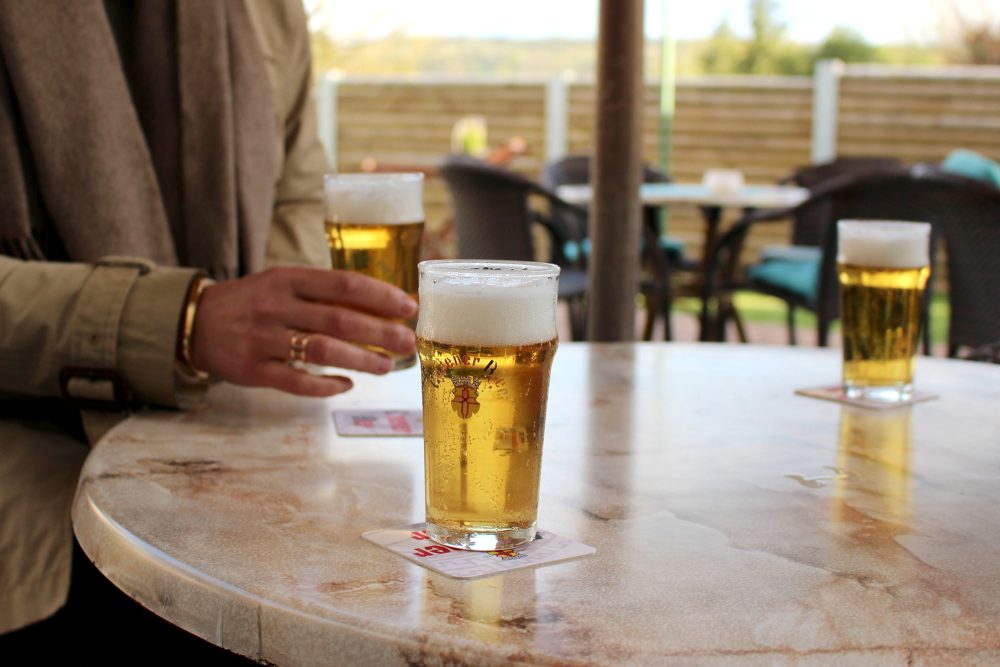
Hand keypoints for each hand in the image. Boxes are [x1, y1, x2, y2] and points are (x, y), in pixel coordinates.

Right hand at [190, 267, 417, 395]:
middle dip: (380, 332)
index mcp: (288, 279)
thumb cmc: (253, 301)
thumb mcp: (283, 283)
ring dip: (361, 359)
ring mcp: (263, 339)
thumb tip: (381, 303)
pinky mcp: (252, 370)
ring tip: (387, 366)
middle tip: (408, 343)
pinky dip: (326, 385)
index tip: (408, 307)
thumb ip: (323, 293)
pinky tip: (347, 384)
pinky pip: (296, 381)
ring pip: (322, 351)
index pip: (344, 284)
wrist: (194, 322)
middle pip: (340, 319)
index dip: (380, 295)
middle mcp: (276, 306)